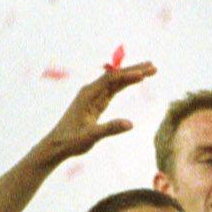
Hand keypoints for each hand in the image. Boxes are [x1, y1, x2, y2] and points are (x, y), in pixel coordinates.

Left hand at [33, 61, 152, 165]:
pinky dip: (126, 84)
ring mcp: (94, 95)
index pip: (110, 80)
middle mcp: (91, 91)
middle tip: (153, 66)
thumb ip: (110, 129)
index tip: (143, 74)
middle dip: (135, 70)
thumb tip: (131, 124)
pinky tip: (135, 79)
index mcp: (88, 95)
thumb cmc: (71, 141)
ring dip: (133, 75)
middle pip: (115, 76)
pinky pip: (113, 89)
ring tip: (150, 70)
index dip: (127, 76)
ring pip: (116, 81)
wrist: (57, 144)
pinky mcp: (96, 102)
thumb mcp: (91, 136)